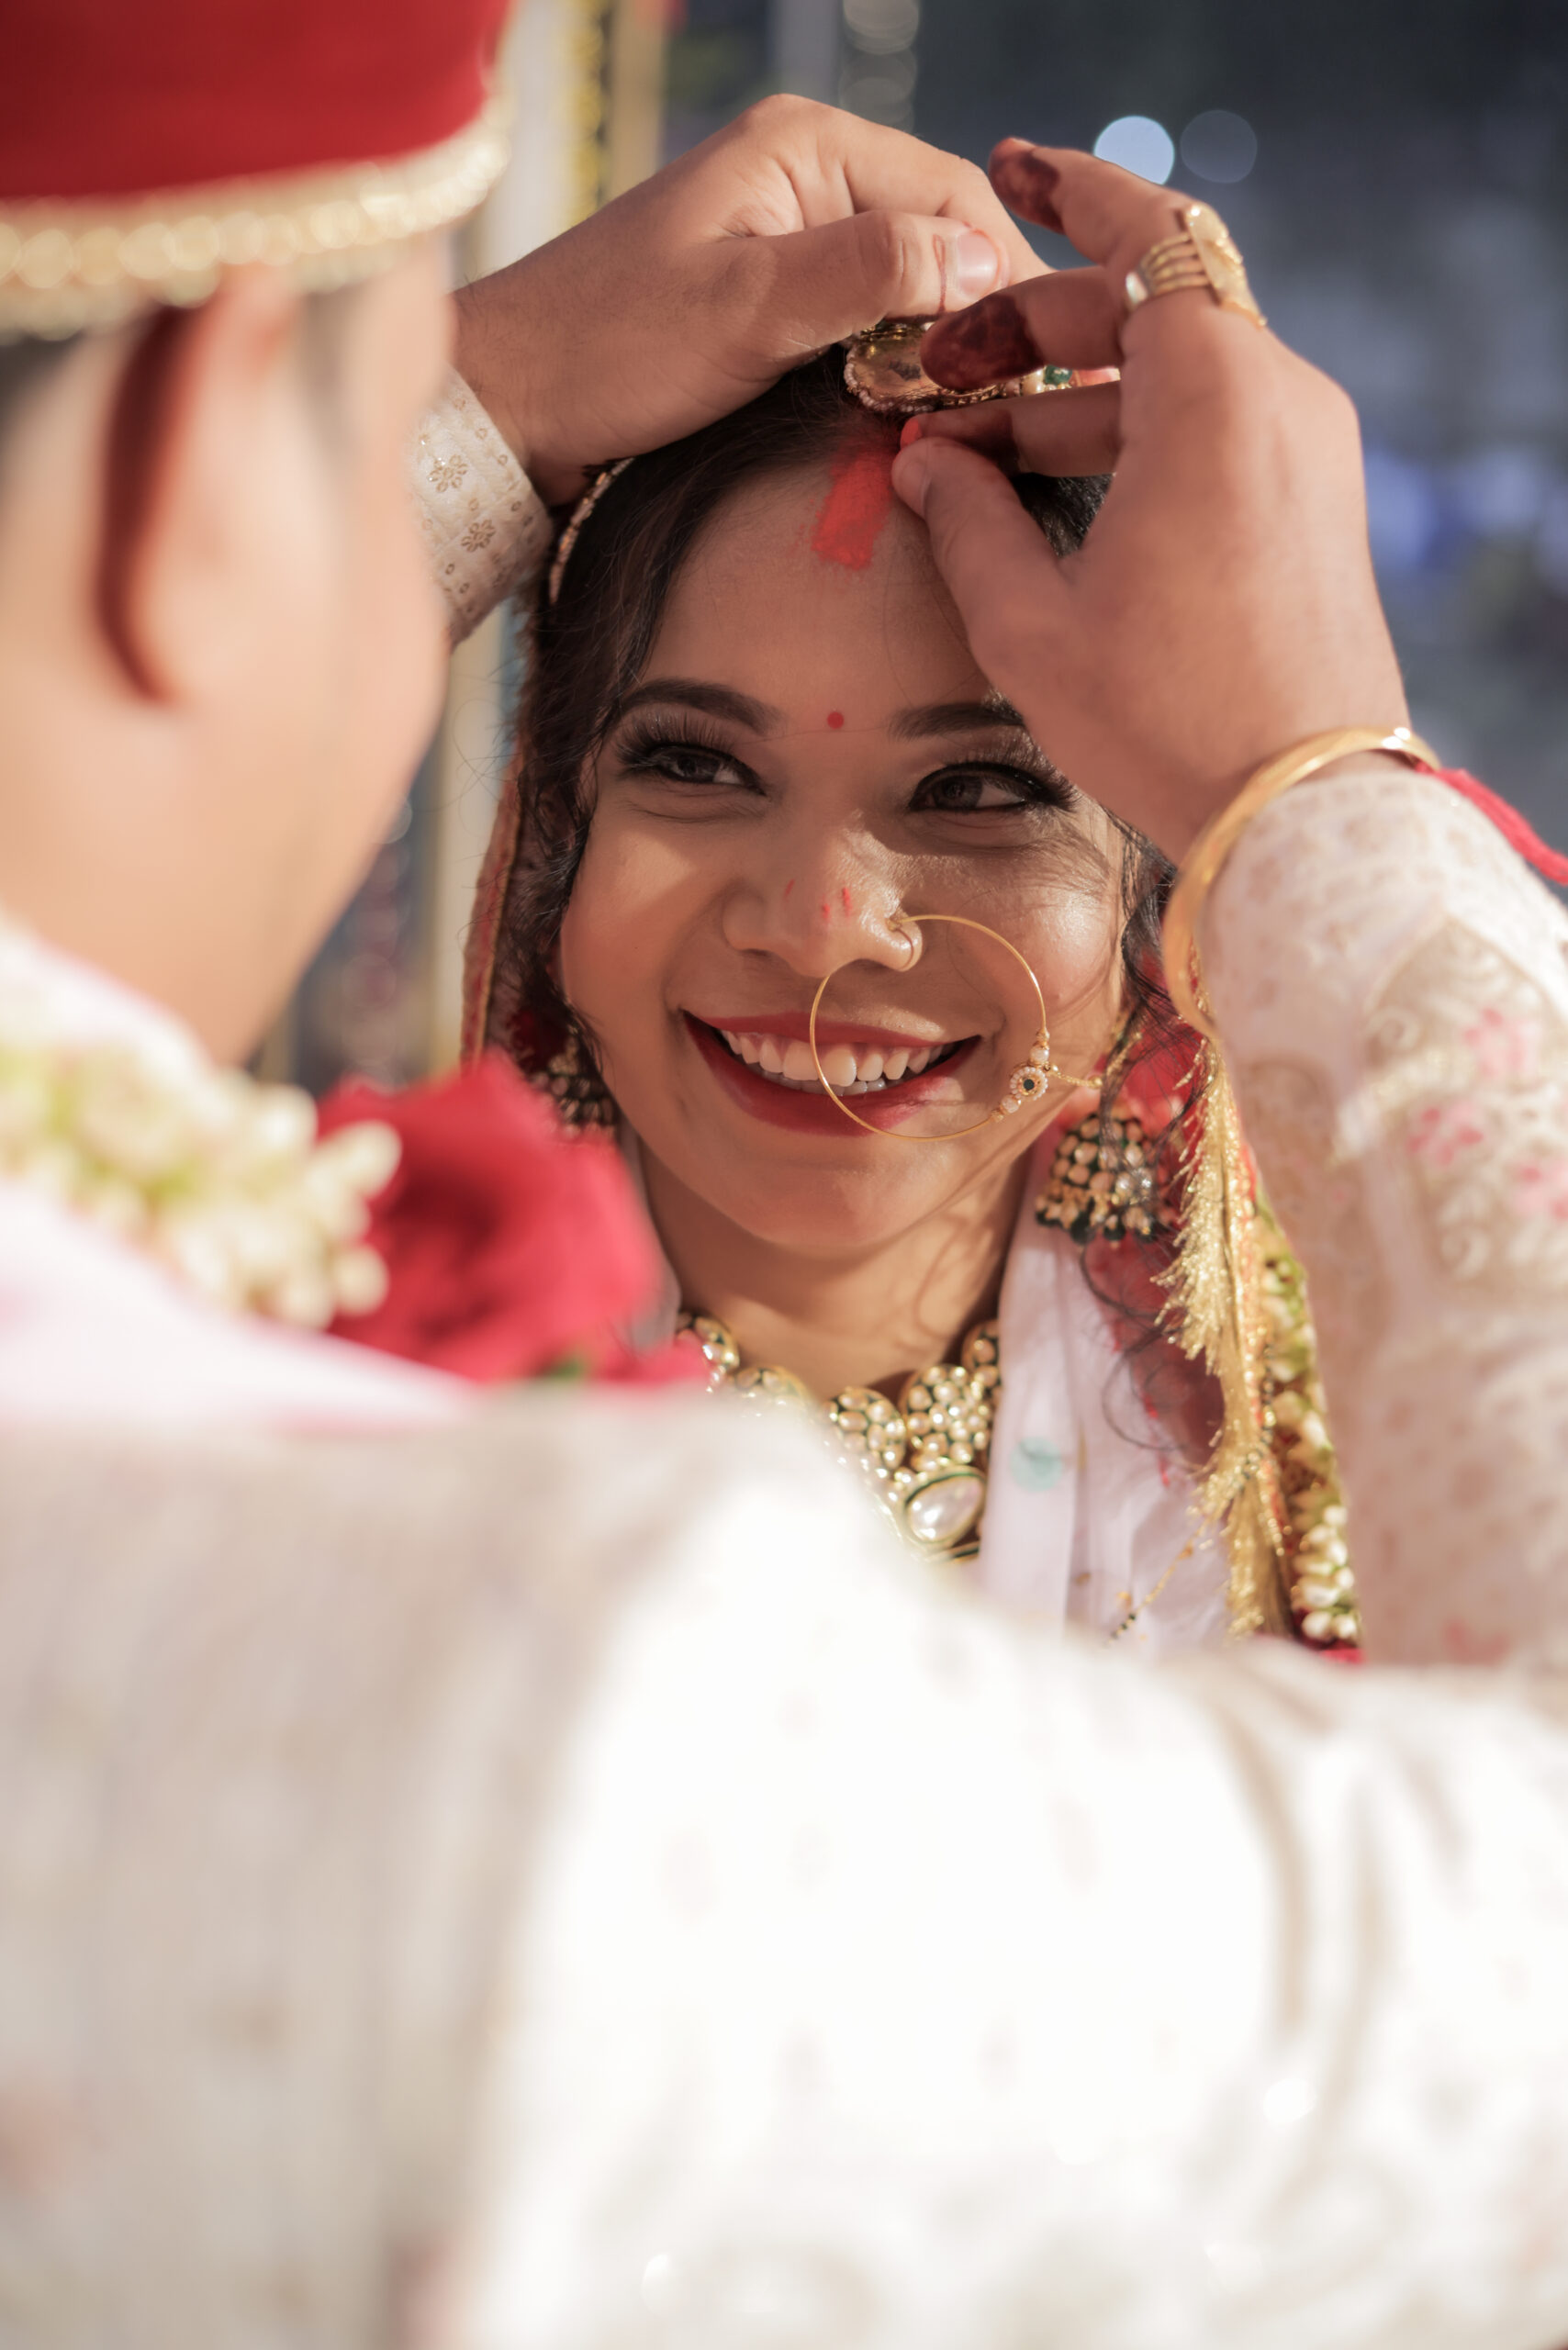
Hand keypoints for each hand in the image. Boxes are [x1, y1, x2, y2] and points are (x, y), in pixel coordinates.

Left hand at [453, 97, 1043, 503]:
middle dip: (988, 312)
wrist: (507, 404)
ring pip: (907, 278)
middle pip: (939, 234)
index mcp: (802, 145)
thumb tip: (979, 265)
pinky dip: (902, 358)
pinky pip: (865, 313)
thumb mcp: (744, 311)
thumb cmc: (606, 352)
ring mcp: (783, 231)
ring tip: (991, 413)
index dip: (1013, 276)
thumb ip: (864, 274)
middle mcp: (800, 172)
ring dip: (948, 341)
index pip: (954, 195)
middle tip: (1036, 401)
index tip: (1052, 361)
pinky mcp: (766, 291)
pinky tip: (923, 410)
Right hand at [891, 141, 1408, 860]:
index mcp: (1213, 395)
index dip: (1068, 190)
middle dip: (1034, 327)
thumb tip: (928, 462)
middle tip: (940, 375)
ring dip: (1071, 396)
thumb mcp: (1032, 626)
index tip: (1004, 172)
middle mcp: (1277, 397)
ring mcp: (1306, 447)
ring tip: (969, 457)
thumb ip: (968, 519)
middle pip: (1148, 306)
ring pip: (1173, 373)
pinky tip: (1047, 491)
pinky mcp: (1311, 500)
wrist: (1298, 812)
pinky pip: (1211, 427)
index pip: (1146, 235)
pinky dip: (1130, 434)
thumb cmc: (1170, 720)